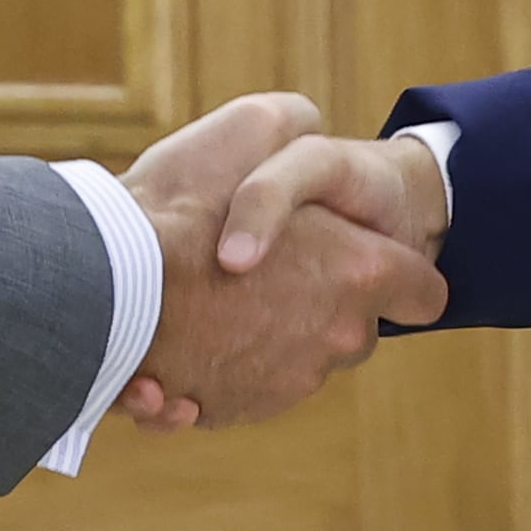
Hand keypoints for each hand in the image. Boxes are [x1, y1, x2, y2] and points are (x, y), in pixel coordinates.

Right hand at [114, 92, 444, 430]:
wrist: (104, 289)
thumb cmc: (181, 206)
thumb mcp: (254, 126)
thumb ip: (295, 128)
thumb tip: (308, 121)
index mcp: (359, 274)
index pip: (425, 293)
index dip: (404, 275)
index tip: (375, 263)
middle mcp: (336, 337)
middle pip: (354, 328)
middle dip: (320, 302)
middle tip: (266, 271)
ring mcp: (289, 382)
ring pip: (295, 358)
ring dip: (263, 335)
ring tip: (208, 301)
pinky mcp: (238, 409)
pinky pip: (241, 387)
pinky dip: (219, 369)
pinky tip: (181, 335)